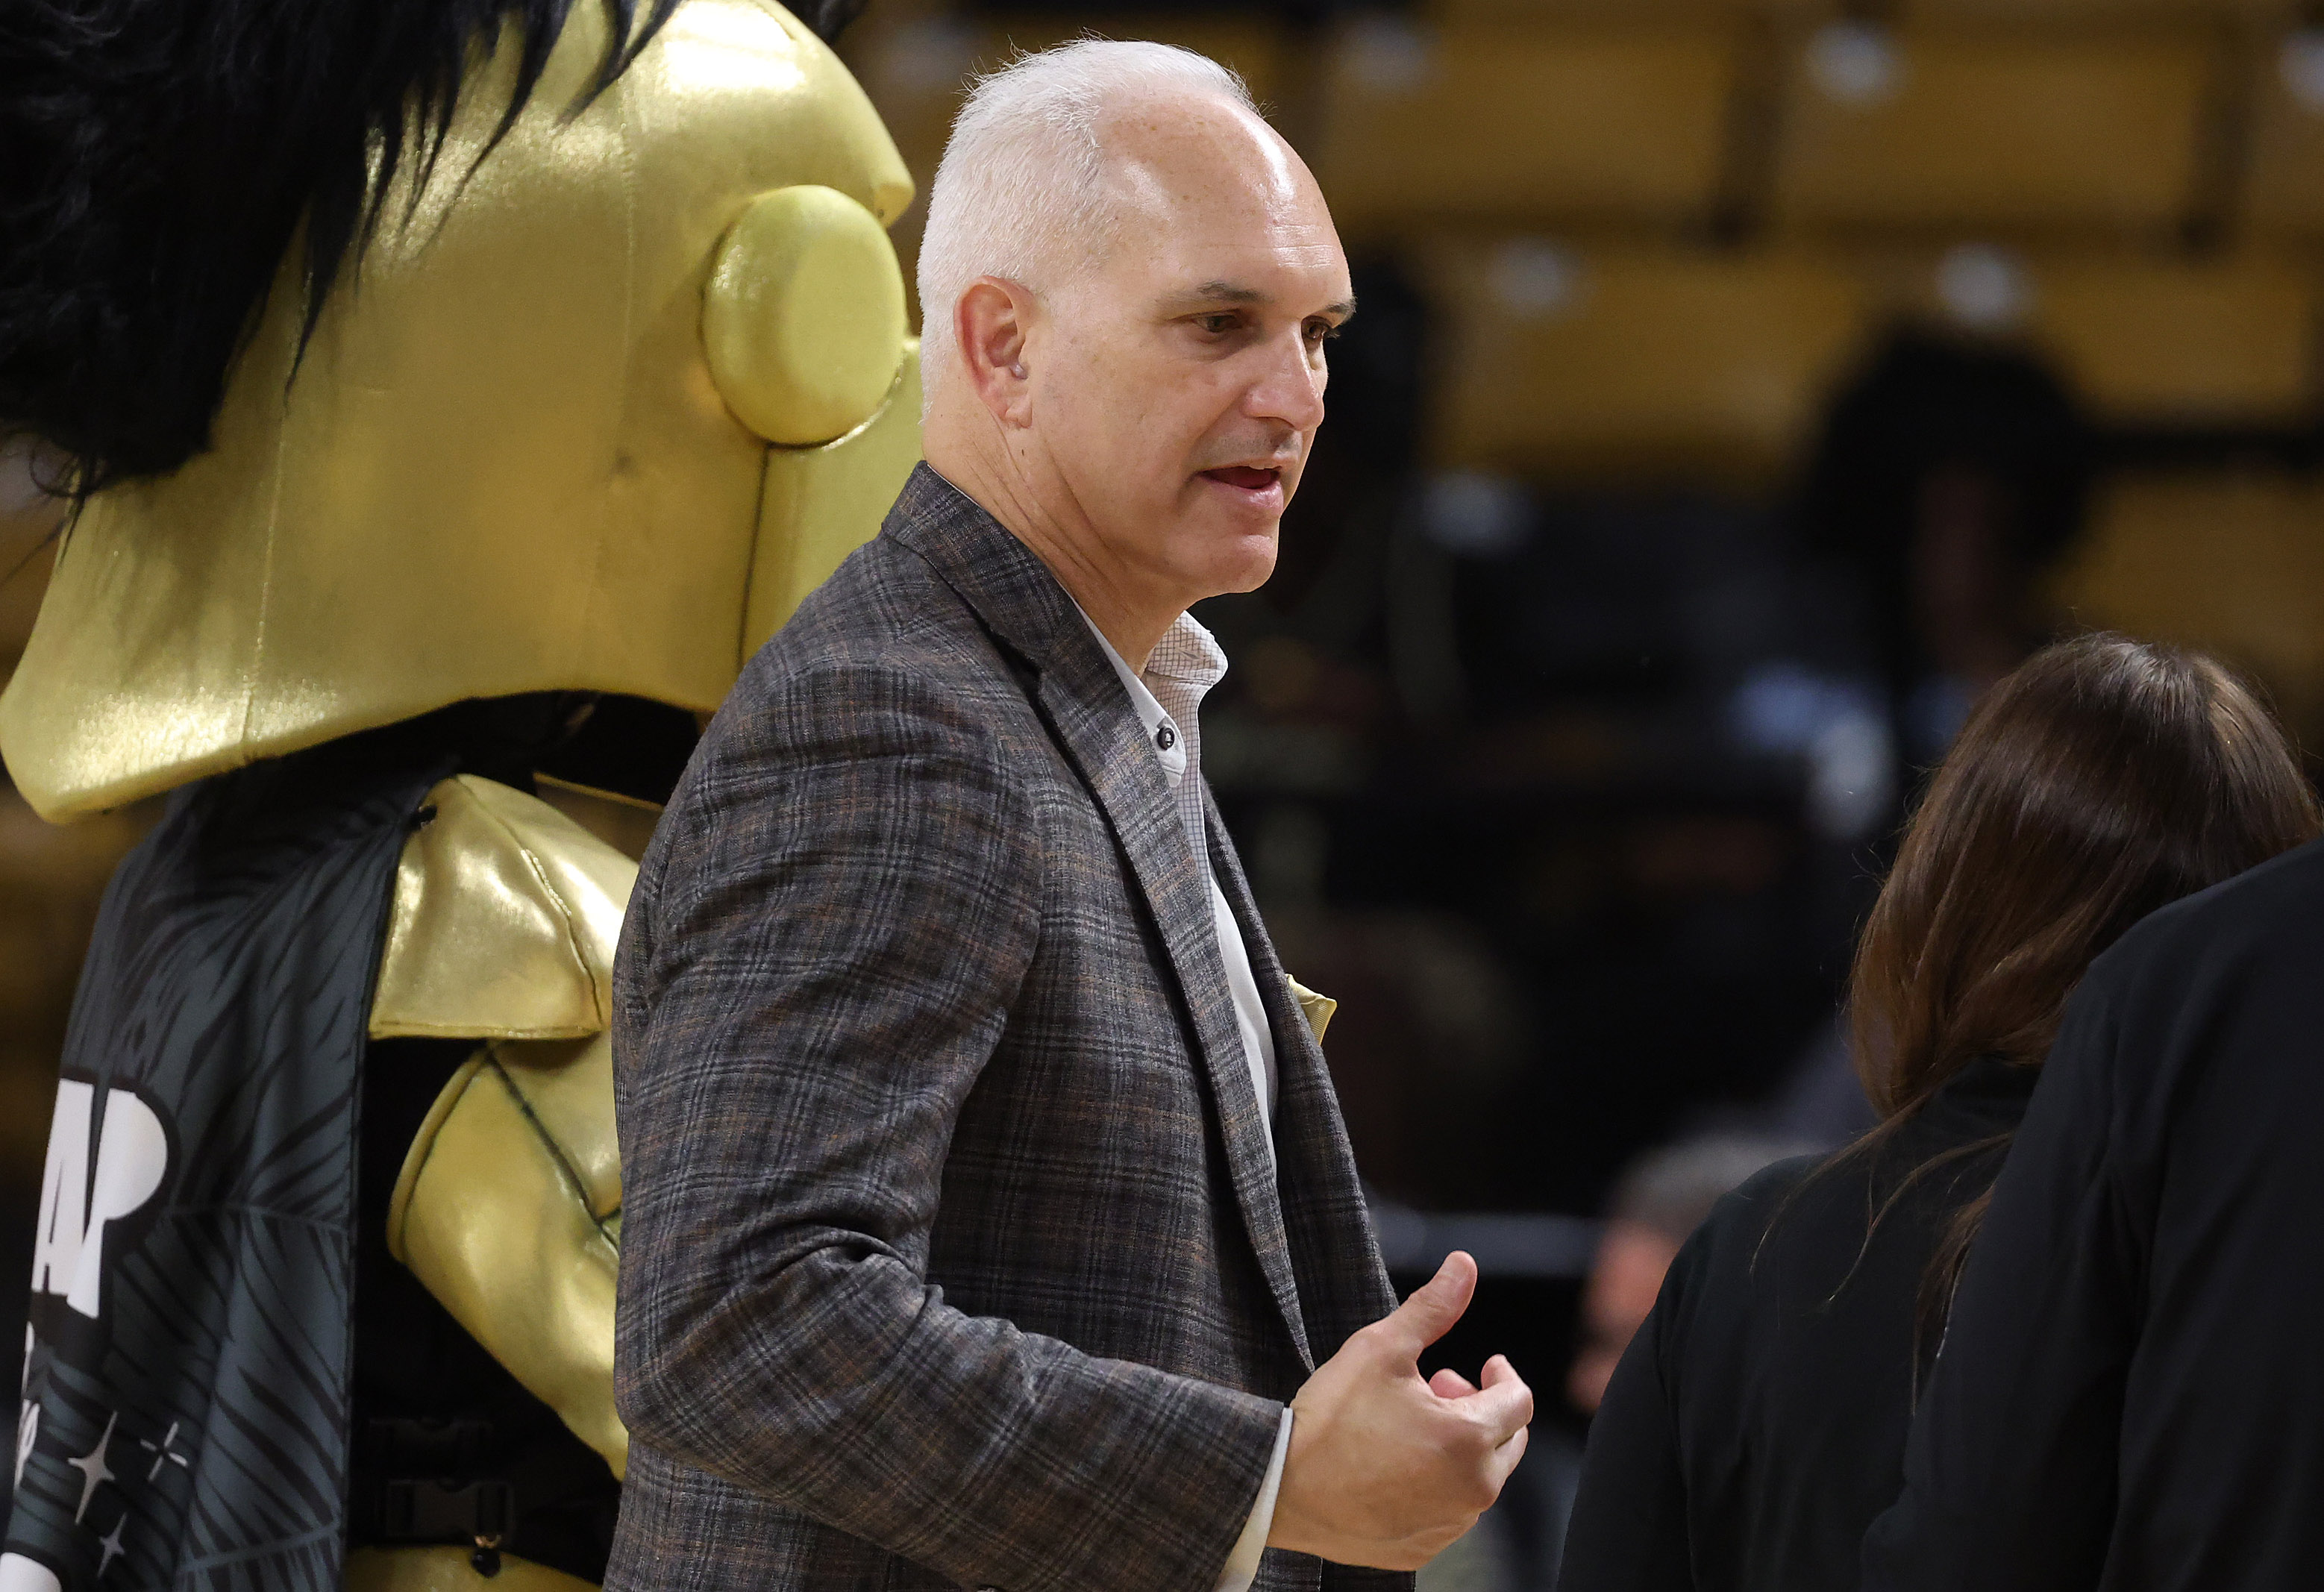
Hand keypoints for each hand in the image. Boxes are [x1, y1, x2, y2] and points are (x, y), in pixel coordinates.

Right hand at [1266, 1251, 1532, 1569]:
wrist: (1280, 1488)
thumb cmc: (1330, 1417)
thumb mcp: (1381, 1348)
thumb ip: (1433, 1308)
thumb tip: (1465, 1264)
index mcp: (1470, 1439)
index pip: (1519, 1401)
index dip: (1502, 1375)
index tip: (1484, 1365)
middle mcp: (1472, 1490)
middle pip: (1509, 1441)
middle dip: (1483, 1408)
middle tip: (1440, 1388)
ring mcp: (1449, 1524)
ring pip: (1480, 1477)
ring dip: (1461, 1446)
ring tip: (1413, 1424)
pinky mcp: (1423, 1546)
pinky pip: (1451, 1511)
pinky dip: (1440, 1484)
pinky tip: (1400, 1464)